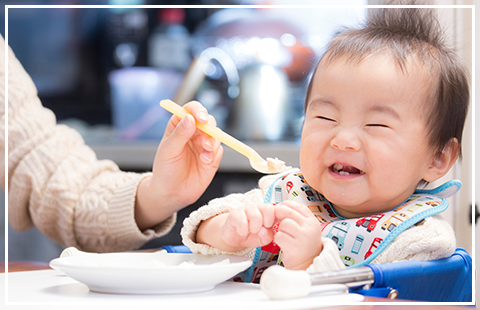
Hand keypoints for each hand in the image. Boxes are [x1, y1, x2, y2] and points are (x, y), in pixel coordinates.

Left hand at [135, 101, 222, 229]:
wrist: (172, 193)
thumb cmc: (165, 170)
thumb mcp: (168, 150)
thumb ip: (180, 134)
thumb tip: (190, 118)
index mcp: (179, 125)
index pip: (191, 110)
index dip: (198, 111)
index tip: (201, 118)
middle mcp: (193, 132)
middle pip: (208, 121)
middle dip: (209, 131)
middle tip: (205, 144)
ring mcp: (204, 144)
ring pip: (216, 135)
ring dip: (212, 145)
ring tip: (203, 158)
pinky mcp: (213, 157)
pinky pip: (220, 150)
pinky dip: (214, 156)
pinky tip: (205, 164)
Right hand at [221, 204, 275, 249]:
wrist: (234, 237)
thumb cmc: (251, 236)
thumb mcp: (263, 239)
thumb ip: (268, 236)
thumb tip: (264, 231)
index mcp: (268, 212)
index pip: (278, 208)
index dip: (279, 216)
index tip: (275, 226)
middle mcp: (258, 207)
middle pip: (268, 209)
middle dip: (266, 223)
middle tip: (261, 230)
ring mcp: (246, 209)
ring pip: (256, 216)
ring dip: (254, 228)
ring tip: (251, 231)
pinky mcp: (235, 214)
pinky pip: (242, 222)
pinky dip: (243, 231)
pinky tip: (242, 231)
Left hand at [274, 201, 323, 269]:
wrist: (308, 263)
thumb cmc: (304, 244)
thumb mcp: (305, 227)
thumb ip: (296, 216)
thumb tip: (279, 206)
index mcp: (312, 221)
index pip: (296, 205)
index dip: (285, 205)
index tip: (281, 209)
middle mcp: (310, 227)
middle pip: (288, 212)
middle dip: (279, 214)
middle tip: (276, 220)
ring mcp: (303, 237)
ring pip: (284, 224)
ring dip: (280, 229)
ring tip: (285, 235)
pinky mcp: (294, 247)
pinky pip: (279, 236)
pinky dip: (278, 239)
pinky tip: (284, 243)